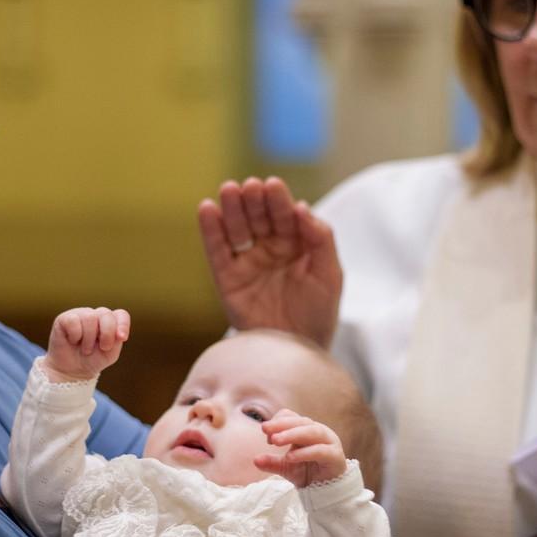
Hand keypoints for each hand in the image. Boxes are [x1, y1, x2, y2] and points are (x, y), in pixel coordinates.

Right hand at [42, 307, 130, 382]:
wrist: (72, 370)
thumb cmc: (93, 360)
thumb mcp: (109, 354)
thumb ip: (116, 341)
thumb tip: (119, 333)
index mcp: (110, 322)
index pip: (121, 314)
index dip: (123, 324)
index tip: (122, 338)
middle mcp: (96, 315)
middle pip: (106, 314)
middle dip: (107, 334)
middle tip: (103, 348)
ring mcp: (80, 314)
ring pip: (90, 317)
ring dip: (89, 339)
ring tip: (85, 349)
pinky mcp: (64, 318)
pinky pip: (73, 321)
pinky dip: (75, 335)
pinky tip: (73, 340)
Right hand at [198, 177, 341, 347]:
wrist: (297, 351)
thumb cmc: (318, 313)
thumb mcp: (329, 274)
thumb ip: (320, 239)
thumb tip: (302, 207)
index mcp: (295, 243)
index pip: (285, 215)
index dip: (278, 200)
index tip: (272, 185)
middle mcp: (269, 248)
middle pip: (258, 217)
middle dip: (254, 200)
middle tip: (249, 187)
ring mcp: (247, 263)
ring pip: (237, 229)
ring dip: (232, 208)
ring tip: (229, 190)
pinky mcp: (227, 279)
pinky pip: (217, 252)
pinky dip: (210, 230)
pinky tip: (207, 209)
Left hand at [254, 409, 346, 487]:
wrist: (326, 490)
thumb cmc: (307, 472)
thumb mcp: (285, 466)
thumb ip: (272, 463)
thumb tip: (255, 460)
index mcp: (305, 429)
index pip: (291, 417)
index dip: (278, 422)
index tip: (265, 434)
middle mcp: (318, 431)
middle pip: (300, 421)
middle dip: (282, 424)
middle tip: (265, 429)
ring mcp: (329, 442)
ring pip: (312, 432)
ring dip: (293, 434)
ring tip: (276, 441)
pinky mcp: (335, 456)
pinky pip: (321, 450)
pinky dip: (305, 452)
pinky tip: (290, 457)